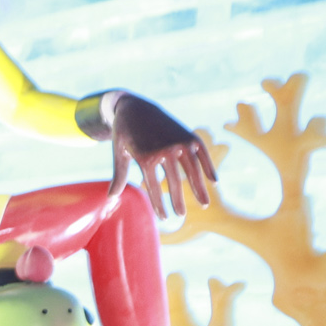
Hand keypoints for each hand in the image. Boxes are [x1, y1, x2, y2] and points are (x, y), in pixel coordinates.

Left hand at [104, 93, 218, 220]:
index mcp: (146, 156)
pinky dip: (209, 167)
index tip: (164, 218)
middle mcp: (166, 149)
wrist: (135, 107)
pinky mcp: (188, 135)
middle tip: (181, 216)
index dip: (160, 205)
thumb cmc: (124, 133)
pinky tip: (215, 182)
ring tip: (204, 204)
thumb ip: (120, 176)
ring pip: (193, 170)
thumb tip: (111, 199)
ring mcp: (179, 142)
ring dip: (199, 188)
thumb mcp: (119, 154)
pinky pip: (202, 154)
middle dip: (178, 201)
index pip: (154, 188)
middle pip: (175, 181)